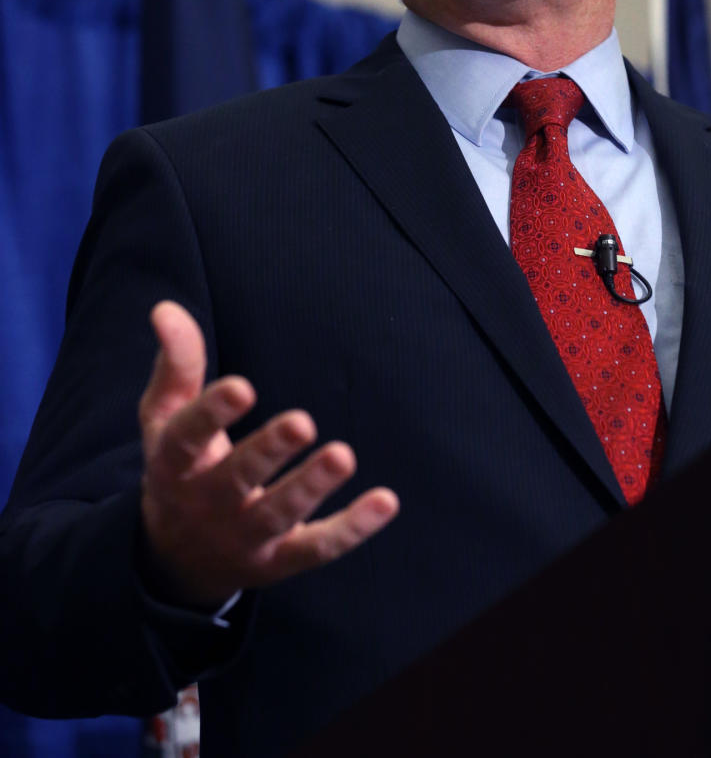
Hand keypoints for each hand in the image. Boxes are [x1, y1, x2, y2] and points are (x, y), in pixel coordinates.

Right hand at [138, 301, 398, 608]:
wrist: (175, 562)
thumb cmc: (179, 467)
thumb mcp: (165, 417)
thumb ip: (176, 363)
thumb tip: (166, 308)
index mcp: (175, 463)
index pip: (188, 438)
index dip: (212, 413)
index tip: (242, 387)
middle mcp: (207, 503)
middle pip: (237, 478)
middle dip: (268, 451)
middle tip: (303, 422)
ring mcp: (244, 536)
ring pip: (279, 513)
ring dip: (312, 487)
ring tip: (343, 455)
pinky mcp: (281, 560)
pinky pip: (318, 547)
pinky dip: (352, 528)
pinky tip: (385, 501)